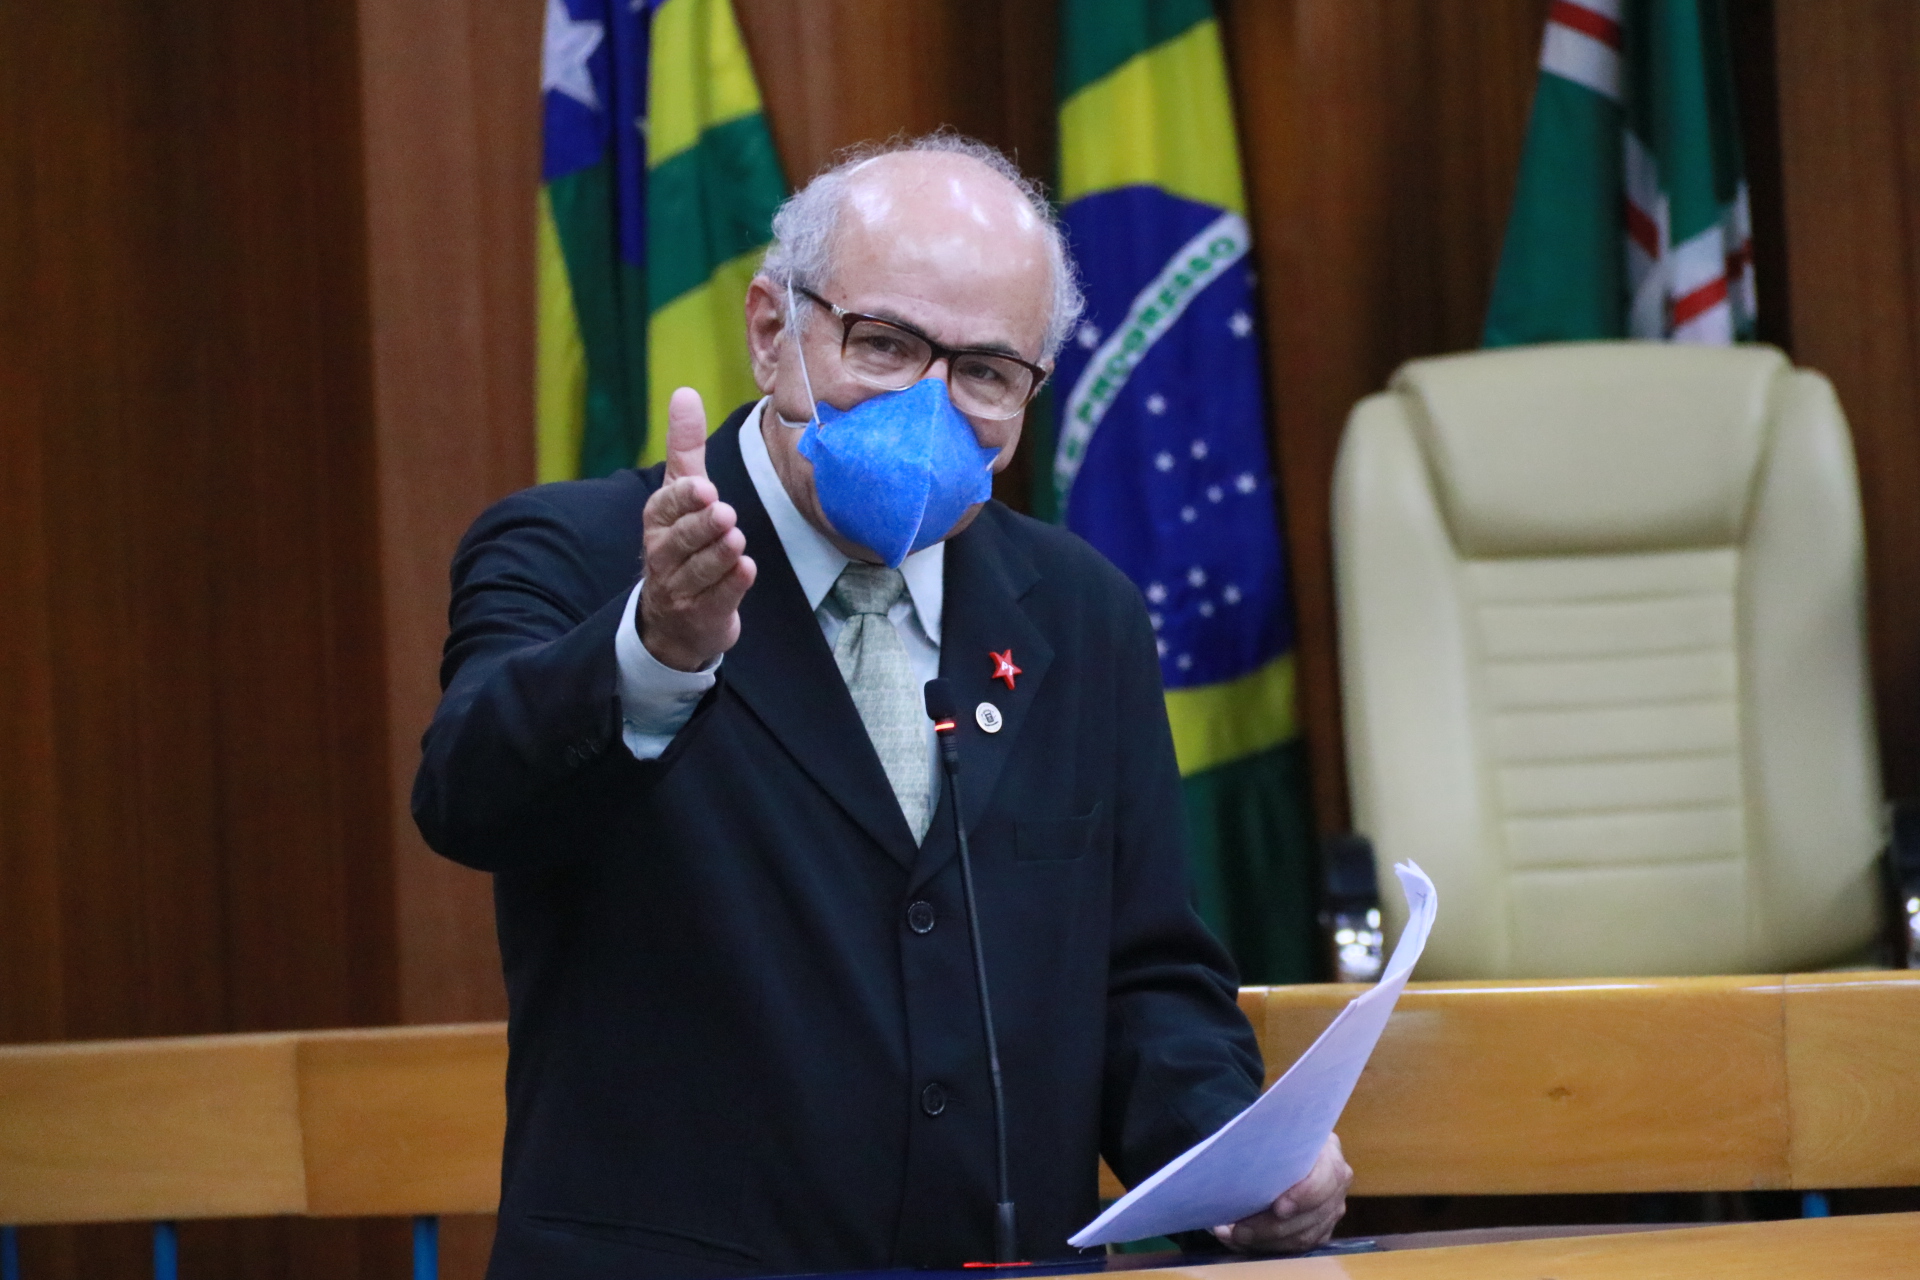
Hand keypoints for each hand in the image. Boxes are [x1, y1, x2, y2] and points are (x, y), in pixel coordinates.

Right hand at [638, 387, 756, 670]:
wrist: (674, 619)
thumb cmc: (681, 542)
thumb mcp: (681, 493)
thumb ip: (685, 446)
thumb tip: (685, 392)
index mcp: (658, 522)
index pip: (665, 508)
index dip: (684, 500)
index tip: (703, 489)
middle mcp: (663, 555)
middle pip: (681, 540)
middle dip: (701, 527)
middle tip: (724, 512)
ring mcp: (681, 589)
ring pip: (699, 571)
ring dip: (718, 555)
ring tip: (736, 538)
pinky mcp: (703, 615)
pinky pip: (717, 600)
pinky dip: (731, 586)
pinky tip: (746, 570)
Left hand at [1212, 1133, 1350, 1253]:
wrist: (1280, 1149)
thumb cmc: (1274, 1137)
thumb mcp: (1274, 1130)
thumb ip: (1267, 1140)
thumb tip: (1240, 1153)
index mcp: (1328, 1151)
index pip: (1327, 1177)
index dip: (1305, 1195)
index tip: (1279, 1208)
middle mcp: (1336, 1183)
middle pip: (1312, 1216)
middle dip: (1272, 1227)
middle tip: (1239, 1231)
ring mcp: (1331, 1209)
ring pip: (1303, 1237)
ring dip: (1265, 1241)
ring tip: (1232, 1236)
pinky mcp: (1321, 1229)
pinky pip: (1297, 1248)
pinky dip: (1267, 1247)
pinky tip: (1241, 1241)